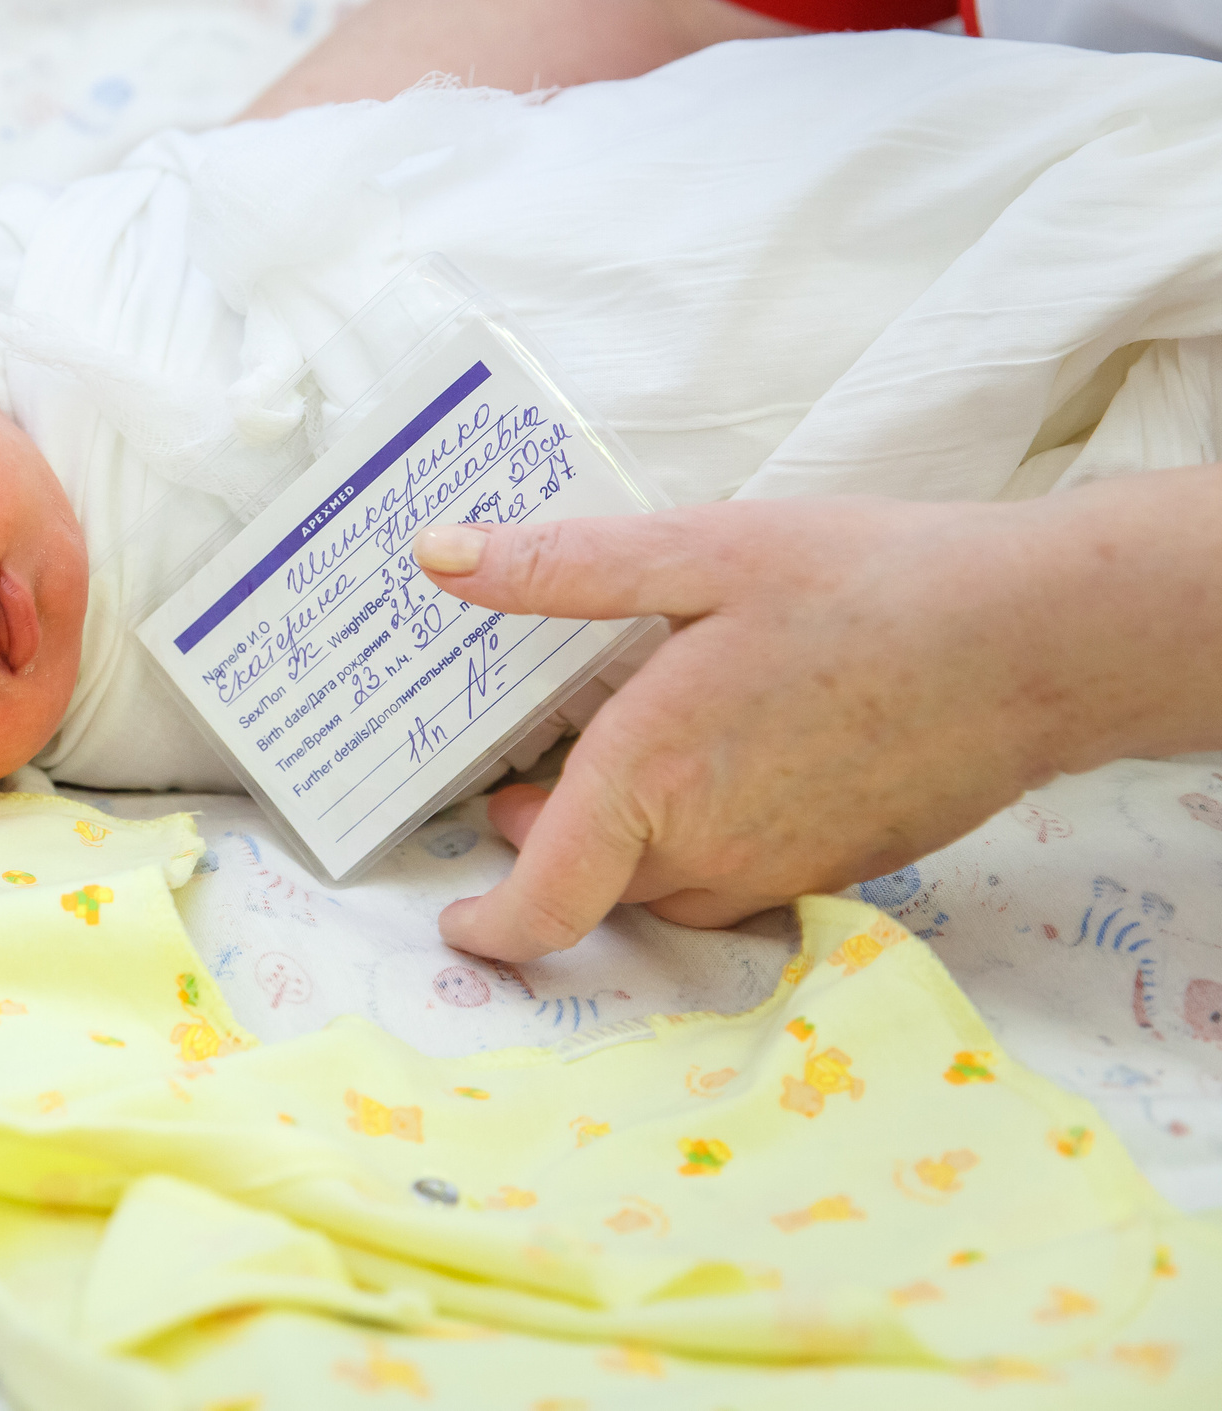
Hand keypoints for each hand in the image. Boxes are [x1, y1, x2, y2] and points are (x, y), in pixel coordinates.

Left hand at [408, 494, 1101, 960]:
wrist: (1037, 640)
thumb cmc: (865, 585)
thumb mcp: (698, 551)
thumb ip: (560, 568)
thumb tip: (439, 556)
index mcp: (650, 780)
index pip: (545, 903)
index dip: (491, 925)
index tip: (461, 918)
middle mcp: (710, 849)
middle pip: (598, 888)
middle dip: (549, 849)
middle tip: (525, 788)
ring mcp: (783, 869)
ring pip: (669, 892)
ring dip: (624, 852)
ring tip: (618, 775)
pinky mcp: (843, 867)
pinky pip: (740, 884)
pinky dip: (699, 849)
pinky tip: (720, 772)